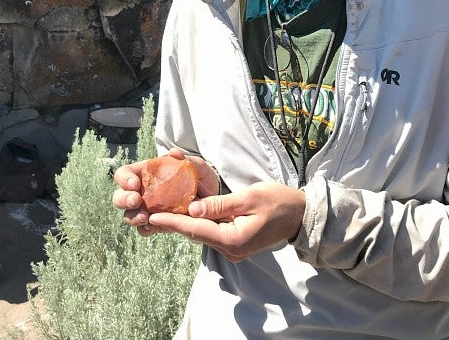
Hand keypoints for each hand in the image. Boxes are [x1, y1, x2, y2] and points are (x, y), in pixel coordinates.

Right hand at [112, 147, 220, 232]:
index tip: (135, 183)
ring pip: (128, 215)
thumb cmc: (200, 178)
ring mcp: (147, 210)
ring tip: (145, 217)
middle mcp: (142, 192)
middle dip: (123, 199)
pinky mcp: (156, 224)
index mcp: (146, 174)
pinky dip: (145, 229)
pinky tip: (152, 226)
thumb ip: (186, 159)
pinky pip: (144, 230)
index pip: (125, 174)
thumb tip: (174, 153)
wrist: (212, 199)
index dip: (124, 178)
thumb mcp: (196, 166)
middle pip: (120, 197)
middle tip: (136, 200)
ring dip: (132, 217)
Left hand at [147, 181, 305, 261]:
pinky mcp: (234, 242)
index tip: (151, 216)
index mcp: (233, 240)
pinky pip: (210, 232)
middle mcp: (230, 249)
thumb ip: (218, 205)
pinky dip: (196, 222)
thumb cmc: (277, 202)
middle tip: (149, 211)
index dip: (172, 222)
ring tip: (160, 210)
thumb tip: (192, 209)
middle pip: (195, 233)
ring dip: (182, 222)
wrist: (300, 215)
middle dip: (172, 222)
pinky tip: (184, 212)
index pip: (195, 229)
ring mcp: (232, 248)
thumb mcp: (248, 198)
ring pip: (201, 233)